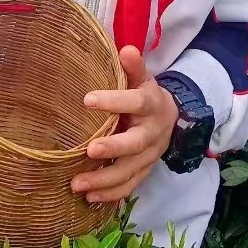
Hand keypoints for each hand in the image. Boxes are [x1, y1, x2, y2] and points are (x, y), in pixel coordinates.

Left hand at [72, 46, 178, 204]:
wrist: (170, 119)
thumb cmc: (145, 96)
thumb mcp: (142, 79)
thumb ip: (133, 67)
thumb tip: (126, 49)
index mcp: (151, 105)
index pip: (136, 101)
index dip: (114, 100)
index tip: (87, 99)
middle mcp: (152, 133)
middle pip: (135, 143)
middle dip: (113, 148)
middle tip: (90, 150)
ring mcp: (149, 156)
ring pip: (130, 171)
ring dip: (104, 180)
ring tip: (77, 184)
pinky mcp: (144, 171)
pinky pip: (130, 186)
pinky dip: (111, 194)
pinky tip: (89, 198)